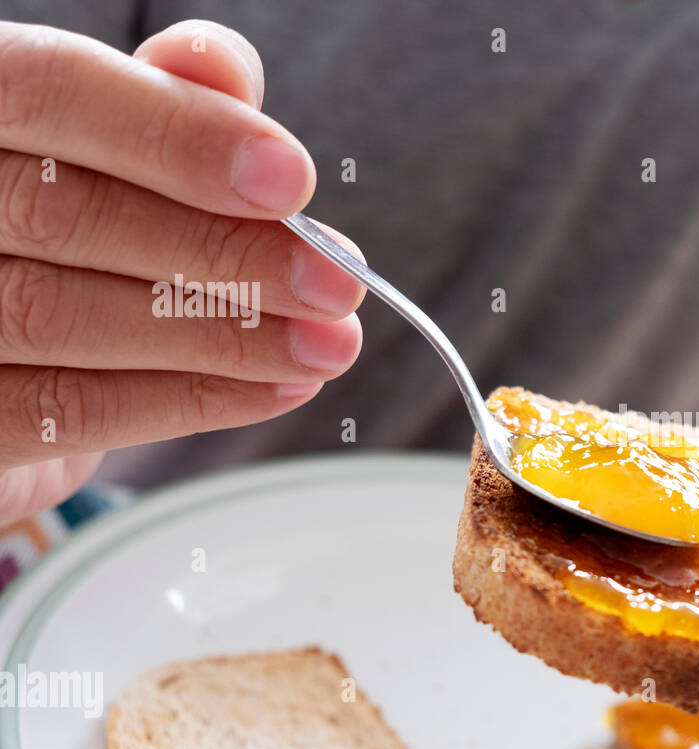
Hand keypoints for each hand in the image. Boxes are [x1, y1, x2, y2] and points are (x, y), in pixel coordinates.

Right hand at [0, 20, 364, 521]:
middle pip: (65, 213)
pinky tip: (275, 387)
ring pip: (67, 318)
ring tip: (326, 344)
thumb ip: (160, 102)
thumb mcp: (100, 147)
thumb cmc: (50, 233)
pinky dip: (190, 399)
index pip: (47, 90)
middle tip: (334, 282)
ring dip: (227, 336)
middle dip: (226, 253)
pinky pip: (71, 408)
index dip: (176, 134)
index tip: (289, 180)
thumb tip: (225, 72)